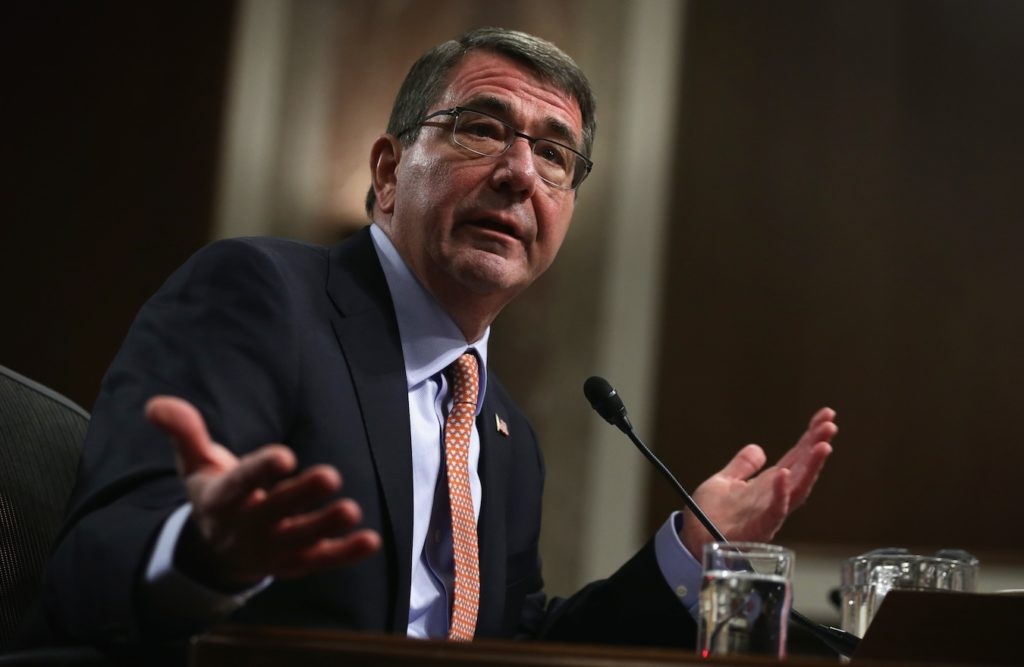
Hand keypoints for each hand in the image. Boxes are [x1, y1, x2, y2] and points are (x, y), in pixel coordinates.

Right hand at [145, 396, 380, 588]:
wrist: (214, 555)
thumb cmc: (214, 496)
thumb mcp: (195, 464)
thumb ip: (184, 432)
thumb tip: (156, 404)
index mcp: (222, 500)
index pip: (241, 483)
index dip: (261, 471)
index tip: (284, 455)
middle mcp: (247, 527)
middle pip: (276, 511)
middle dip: (301, 495)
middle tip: (330, 476)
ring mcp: (273, 549)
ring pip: (301, 540)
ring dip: (326, 526)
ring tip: (352, 510)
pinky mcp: (296, 563)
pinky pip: (321, 560)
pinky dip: (345, 554)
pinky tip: (370, 541)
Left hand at [679, 407, 836, 559]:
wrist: (692, 542)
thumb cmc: (709, 517)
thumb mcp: (724, 482)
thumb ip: (742, 466)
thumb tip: (758, 449)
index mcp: (768, 484)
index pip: (795, 456)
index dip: (811, 436)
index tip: (825, 415)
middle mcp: (774, 497)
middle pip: (802, 469)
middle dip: (818, 447)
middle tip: (831, 425)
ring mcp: (768, 513)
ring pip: (797, 489)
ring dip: (811, 468)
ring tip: (823, 446)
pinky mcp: (757, 528)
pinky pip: (774, 511)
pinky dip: (781, 494)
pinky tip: (785, 475)